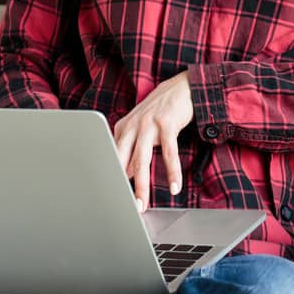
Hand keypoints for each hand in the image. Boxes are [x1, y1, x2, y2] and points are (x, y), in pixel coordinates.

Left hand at [112, 70, 193, 211]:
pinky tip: (175, 187)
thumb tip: (126, 174)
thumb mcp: (142, 128)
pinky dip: (172, 172)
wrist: (182, 87)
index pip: (114, 157)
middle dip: (121, 186)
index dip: (112, 178)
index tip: (111, 197)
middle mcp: (133, 125)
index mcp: (123, 128)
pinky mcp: (167, 124)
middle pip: (123, 161)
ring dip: (141, 185)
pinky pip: (169, 153)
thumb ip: (132, 149)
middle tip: (122, 207)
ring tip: (142, 204)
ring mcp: (149, 124)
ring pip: (142, 160)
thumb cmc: (160, 110)